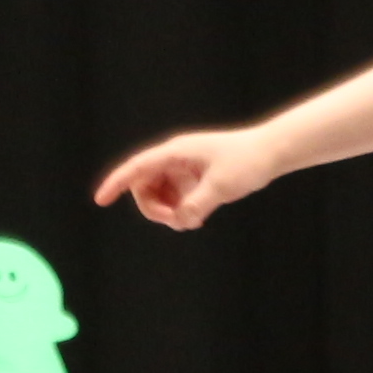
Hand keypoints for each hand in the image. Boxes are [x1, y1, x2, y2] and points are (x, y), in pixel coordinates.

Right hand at [93, 127, 270, 229]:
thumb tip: (180, 220)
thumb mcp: (222, 186)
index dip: (116, 183)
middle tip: (176, 221)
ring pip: (158, 194)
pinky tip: (196, 217)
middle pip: (144, 186)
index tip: (101, 200)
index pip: (137, 168)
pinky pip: (174, 197)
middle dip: (153, 208)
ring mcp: (183, 168)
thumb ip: (197, 204)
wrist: (272, 151)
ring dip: (167, 211)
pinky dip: (179, 210)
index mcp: (176, 152)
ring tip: (191, 220)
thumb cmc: (247, 161)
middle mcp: (175, 158)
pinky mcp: (193, 178)